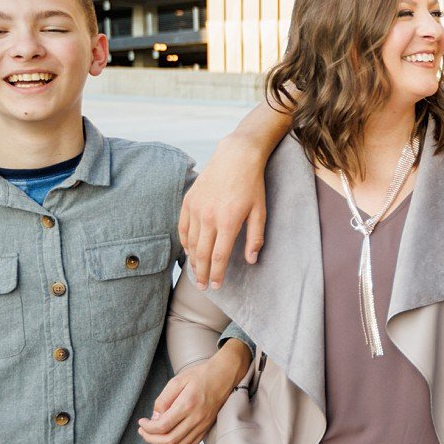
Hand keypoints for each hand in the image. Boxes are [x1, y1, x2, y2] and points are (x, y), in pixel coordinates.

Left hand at [138, 341, 251, 443]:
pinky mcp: (208, 426)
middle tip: (143, 431)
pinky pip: (191, 443)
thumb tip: (155, 417)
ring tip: (154, 434)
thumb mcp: (176, 381)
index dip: (148, 428)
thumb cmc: (200, 375)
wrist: (224, 375)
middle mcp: (196, 418)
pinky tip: (171, 435)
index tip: (142, 423)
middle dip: (152, 439)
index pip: (162, 426)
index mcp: (187, 404)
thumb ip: (163, 400)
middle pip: (170, 439)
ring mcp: (203, 424)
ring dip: (164, 443)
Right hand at [180, 135, 269, 288]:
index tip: (216, 286)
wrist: (236, 156)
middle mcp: (208, 216)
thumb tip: (251, 260)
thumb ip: (255, 238)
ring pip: (190, 242)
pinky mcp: (188, 200)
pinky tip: (189, 251)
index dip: (217, 274)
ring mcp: (196, 208)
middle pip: (201, 253)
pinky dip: (185, 242)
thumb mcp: (260, 211)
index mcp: (228, 221)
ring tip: (196, 273)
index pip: (219, 256)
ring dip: (192, 260)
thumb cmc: (252, 184)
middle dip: (202, 273)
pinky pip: (183, 227)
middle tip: (203, 287)